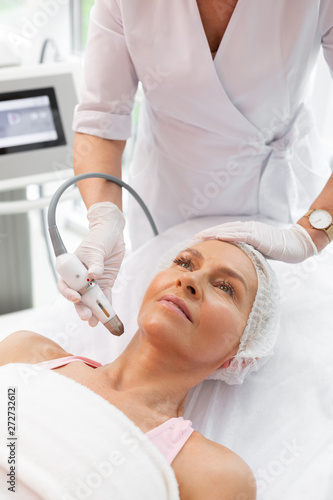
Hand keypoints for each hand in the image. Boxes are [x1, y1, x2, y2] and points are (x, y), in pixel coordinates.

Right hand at [58, 202, 125, 325]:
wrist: (112, 233)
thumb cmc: (99, 238)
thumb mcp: (95, 249)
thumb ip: (95, 263)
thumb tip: (93, 275)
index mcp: (71, 268)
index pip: (65, 284)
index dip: (68, 293)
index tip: (76, 297)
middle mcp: (80, 278)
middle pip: (78, 297)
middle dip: (82, 308)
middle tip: (87, 317)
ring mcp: (93, 282)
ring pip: (91, 300)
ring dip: (94, 312)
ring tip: (96, 323)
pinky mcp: (105, 283)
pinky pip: (105, 297)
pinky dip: (107, 306)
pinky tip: (108, 316)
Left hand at [194, 221, 317, 262]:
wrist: (296, 244)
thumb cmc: (278, 248)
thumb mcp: (258, 250)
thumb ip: (246, 251)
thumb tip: (235, 260)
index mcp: (247, 231)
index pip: (225, 232)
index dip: (211, 235)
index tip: (198, 240)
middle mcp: (248, 228)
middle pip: (223, 229)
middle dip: (208, 233)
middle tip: (193, 238)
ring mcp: (253, 230)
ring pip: (229, 230)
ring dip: (213, 233)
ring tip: (200, 237)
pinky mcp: (258, 236)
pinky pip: (240, 235)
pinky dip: (228, 235)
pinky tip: (218, 237)